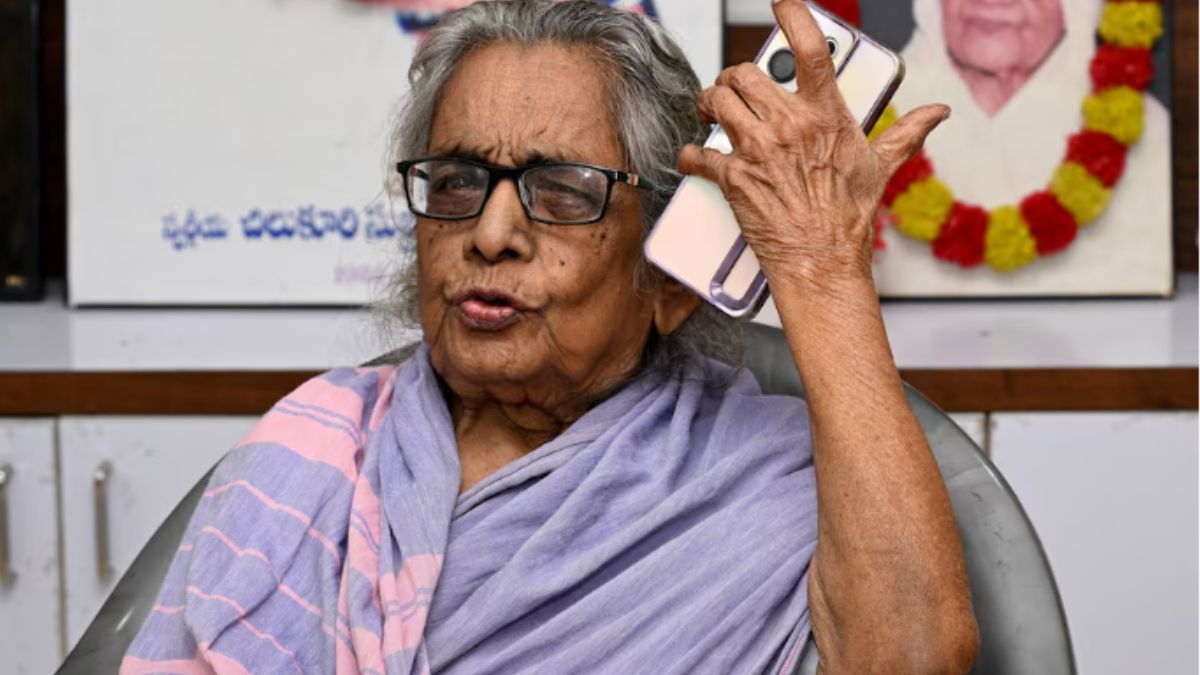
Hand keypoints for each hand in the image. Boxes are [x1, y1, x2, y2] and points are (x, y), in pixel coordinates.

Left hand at [679, 0, 949, 289]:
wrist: (822, 260)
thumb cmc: (849, 216)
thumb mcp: (882, 167)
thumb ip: (907, 133)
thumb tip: (938, 114)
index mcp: (826, 115)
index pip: (810, 49)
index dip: (793, 17)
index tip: (782, 4)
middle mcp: (789, 125)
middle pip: (744, 73)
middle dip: (732, 77)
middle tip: (732, 90)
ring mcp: (758, 150)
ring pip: (717, 101)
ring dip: (709, 104)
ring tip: (712, 113)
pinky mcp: (733, 178)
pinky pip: (698, 153)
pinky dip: (690, 155)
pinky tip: (694, 158)